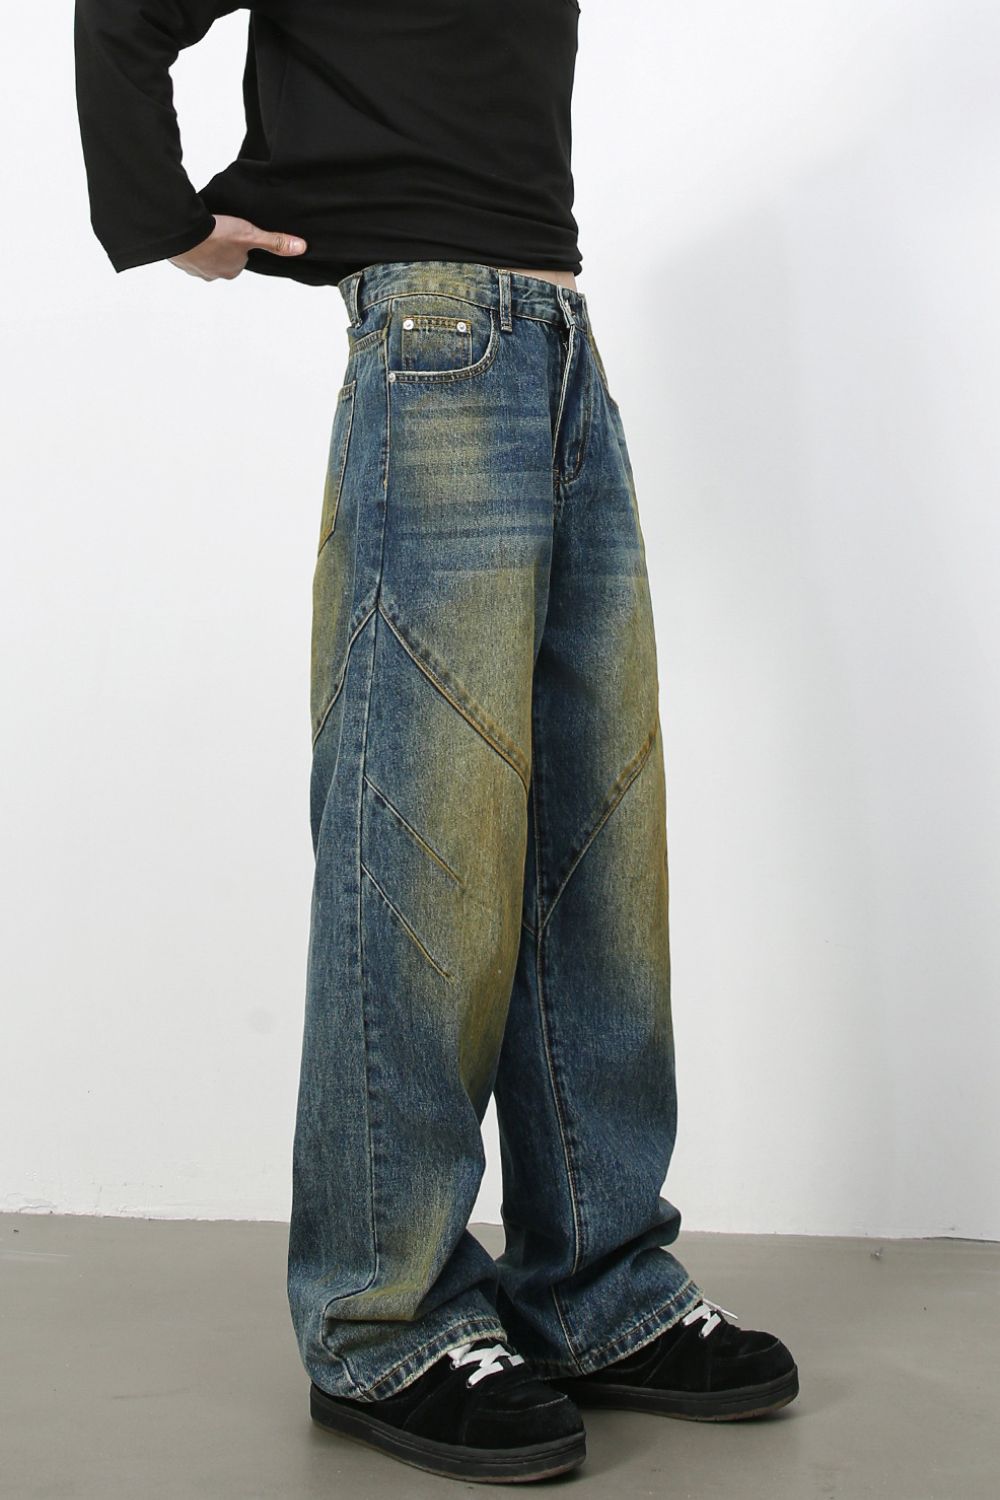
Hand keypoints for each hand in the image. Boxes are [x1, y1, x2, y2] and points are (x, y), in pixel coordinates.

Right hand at [169, 214, 306, 279]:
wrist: (181, 232)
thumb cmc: (216, 234)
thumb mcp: (251, 235)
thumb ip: (275, 242)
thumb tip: (301, 248)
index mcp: (231, 271)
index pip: (239, 258)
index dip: (238, 244)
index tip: (234, 231)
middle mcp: (214, 275)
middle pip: (222, 258)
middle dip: (220, 244)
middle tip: (219, 228)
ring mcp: (195, 269)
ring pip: (203, 256)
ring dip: (204, 244)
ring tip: (204, 230)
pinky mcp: (179, 260)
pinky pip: (187, 252)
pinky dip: (189, 244)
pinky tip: (191, 233)